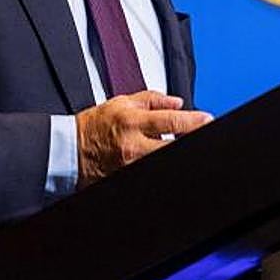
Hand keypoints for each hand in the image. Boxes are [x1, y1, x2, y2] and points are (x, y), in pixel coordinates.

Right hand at [75, 91, 212, 188]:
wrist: (71, 151)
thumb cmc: (94, 126)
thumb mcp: (121, 103)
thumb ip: (151, 100)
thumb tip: (177, 102)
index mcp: (132, 122)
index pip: (171, 121)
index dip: (194, 121)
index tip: (208, 119)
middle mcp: (134, 146)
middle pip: (174, 145)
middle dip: (193, 139)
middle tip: (205, 134)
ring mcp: (132, 166)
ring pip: (165, 159)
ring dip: (176, 150)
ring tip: (181, 143)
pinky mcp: (129, 178)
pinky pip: (152, 171)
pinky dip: (162, 162)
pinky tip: (162, 155)